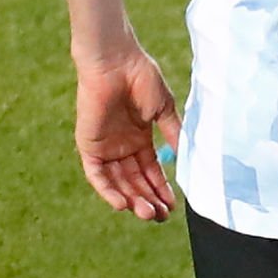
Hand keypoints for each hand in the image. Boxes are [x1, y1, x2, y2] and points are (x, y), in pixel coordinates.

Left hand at [74, 47, 182, 221]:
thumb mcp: (163, 109)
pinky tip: (123, 203)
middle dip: (148, 199)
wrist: (116, 61)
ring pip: (118, 183)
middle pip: (135, 181)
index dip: (160, 188)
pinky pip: (97, 175)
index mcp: (140, 136)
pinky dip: (108, 191)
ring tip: (148, 213)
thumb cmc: (141, 77)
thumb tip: (188, 158)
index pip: (150, 170)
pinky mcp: (89, 146)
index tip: (173, 205)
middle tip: (160, 216)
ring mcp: (105, 147)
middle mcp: (122, 145)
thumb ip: (173, 133)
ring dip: (132, 199)